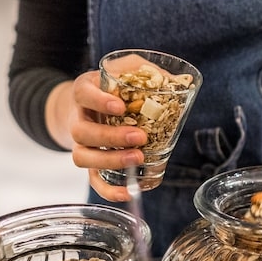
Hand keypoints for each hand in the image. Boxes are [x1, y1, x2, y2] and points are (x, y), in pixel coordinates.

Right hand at [66, 70, 146, 202]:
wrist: (90, 103)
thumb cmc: (114, 85)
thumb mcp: (127, 68)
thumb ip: (148, 72)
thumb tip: (184, 82)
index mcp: (84, 91)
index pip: (83, 93)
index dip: (98, 101)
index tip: (120, 106)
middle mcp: (78, 118)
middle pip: (81, 132)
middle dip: (110, 137)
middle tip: (139, 137)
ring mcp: (82, 143)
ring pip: (82, 156)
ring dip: (110, 160)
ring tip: (137, 159)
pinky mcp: (91, 162)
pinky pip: (93, 180)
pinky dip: (108, 190)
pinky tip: (128, 192)